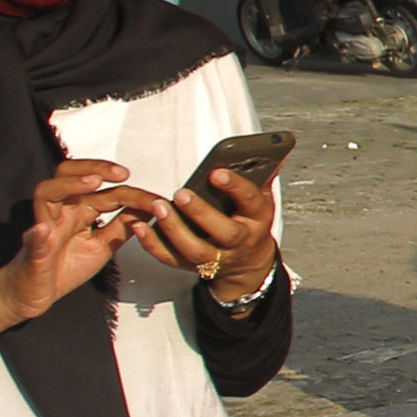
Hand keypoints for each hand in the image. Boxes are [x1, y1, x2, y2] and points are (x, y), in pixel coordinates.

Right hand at [0, 162, 165, 328]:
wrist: (35, 293)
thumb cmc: (66, 266)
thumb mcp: (103, 246)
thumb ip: (122, 226)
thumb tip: (150, 209)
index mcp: (79, 210)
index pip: (106, 191)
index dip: (133, 192)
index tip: (157, 199)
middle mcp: (61, 212)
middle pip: (69, 174)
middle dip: (97, 168)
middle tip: (123, 173)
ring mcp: (44, 228)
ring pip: (46, 193)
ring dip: (69, 185)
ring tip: (92, 183)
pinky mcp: (32, 252)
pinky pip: (32, 240)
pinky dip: (37, 235)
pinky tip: (44, 230)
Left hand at [141, 166, 279, 298]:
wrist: (249, 262)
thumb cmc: (250, 221)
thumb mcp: (262, 199)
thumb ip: (262, 175)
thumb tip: (276, 151)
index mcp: (257, 219)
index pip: (249, 201)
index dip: (235, 187)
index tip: (216, 173)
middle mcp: (240, 241)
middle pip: (224, 232)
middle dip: (202, 213)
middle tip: (182, 193)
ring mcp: (216, 257)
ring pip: (196, 250)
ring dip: (175, 230)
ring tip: (159, 208)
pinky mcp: (193, 265)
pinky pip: (171, 258)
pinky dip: (153, 245)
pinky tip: (140, 227)